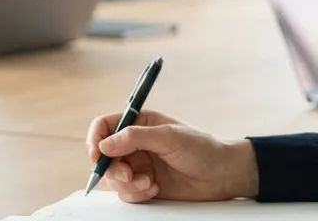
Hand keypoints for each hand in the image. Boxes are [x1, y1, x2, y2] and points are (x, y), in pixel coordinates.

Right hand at [85, 110, 257, 202]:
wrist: (222, 175)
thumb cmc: (202, 149)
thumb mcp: (169, 137)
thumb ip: (135, 138)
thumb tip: (105, 144)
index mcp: (140, 123)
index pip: (105, 126)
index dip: (96, 139)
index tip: (97, 155)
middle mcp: (136, 144)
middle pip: (104, 156)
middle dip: (112, 169)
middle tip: (128, 175)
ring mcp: (139, 166)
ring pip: (114, 178)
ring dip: (127, 184)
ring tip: (149, 183)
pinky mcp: (144, 185)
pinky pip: (127, 193)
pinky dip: (137, 194)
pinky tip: (155, 189)